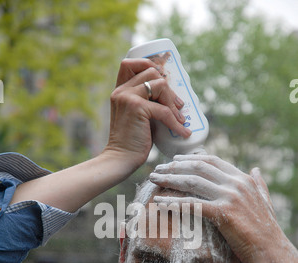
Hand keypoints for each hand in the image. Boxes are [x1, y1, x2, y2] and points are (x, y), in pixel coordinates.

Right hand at [105, 59, 190, 173]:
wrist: (121, 159)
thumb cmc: (132, 142)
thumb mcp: (138, 117)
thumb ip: (147, 104)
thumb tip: (173, 100)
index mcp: (119, 91)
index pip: (130, 63)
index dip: (149, 65)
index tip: (164, 80)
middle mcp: (121, 91)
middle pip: (151, 71)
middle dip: (168, 89)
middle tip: (178, 106)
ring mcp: (128, 97)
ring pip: (160, 85)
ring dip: (173, 102)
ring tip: (179, 119)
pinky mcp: (136, 107)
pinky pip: (164, 109)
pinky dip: (175, 122)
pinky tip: (182, 132)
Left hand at [149, 153, 281, 262]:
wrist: (271, 250)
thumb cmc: (266, 229)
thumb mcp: (264, 199)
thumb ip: (258, 183)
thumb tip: (256, 169)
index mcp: (243, 178)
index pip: (211, 161)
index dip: (189, 159)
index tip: (173, 160)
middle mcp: (236, 183)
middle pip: (198, 168)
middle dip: (174, 167)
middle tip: (157, 169)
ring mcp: (230, 197)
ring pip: (192, 182)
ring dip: (170, 180)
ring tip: (154, 180)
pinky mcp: (223, 213)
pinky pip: (192, 205)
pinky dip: (174, 202)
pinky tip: (160, 203)